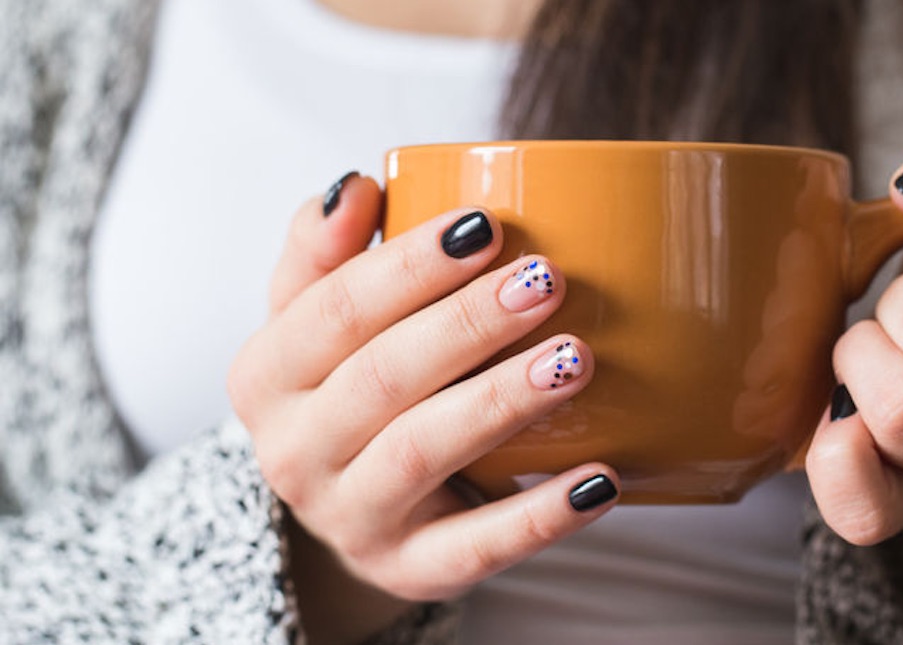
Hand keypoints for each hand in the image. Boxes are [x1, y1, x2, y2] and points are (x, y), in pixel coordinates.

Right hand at [228, 174, 618, 641]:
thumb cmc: (343, 388)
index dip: (409, 266)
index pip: (335, 310)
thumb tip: (355, 186)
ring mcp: (352, 517)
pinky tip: (601, 480)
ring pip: (422, 453)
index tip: (486, 226)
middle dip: (465, 325)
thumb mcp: (312, 320)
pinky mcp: (411, 568)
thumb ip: (324, 252)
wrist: (348, 510)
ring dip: (499, 402)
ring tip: (574, 360)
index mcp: (266, 376)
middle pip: (382, 378)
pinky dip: (541, 516)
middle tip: (546, 281)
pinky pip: (476, 548)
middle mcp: (294, 452)